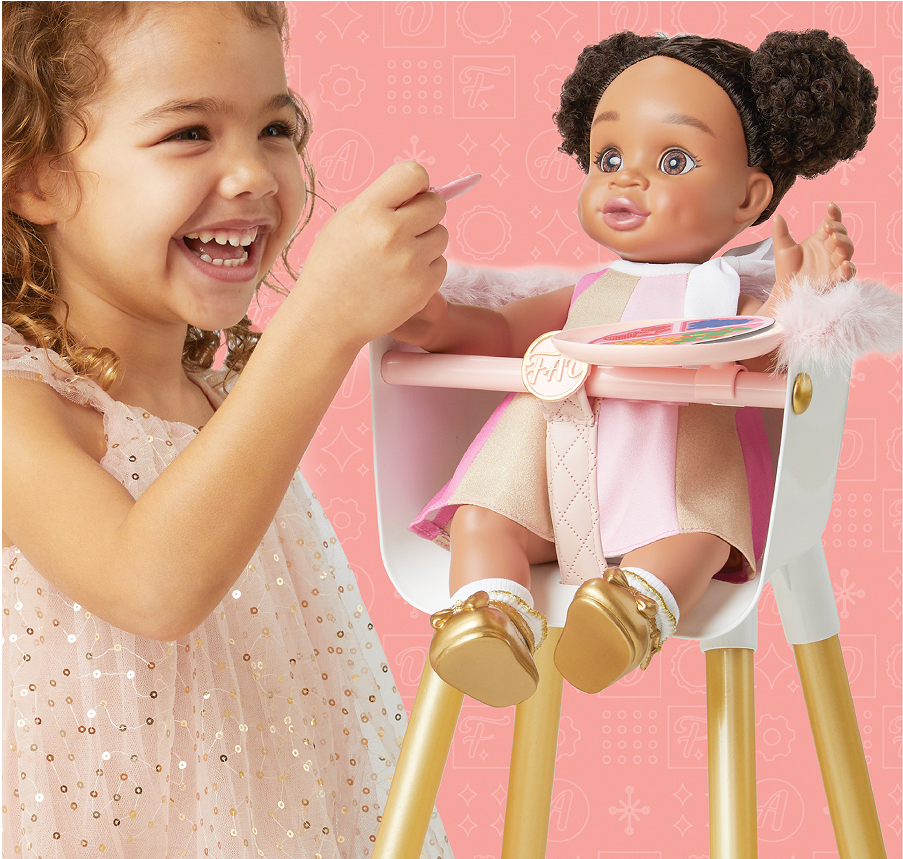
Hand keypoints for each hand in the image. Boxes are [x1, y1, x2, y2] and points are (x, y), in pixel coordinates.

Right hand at [292, 160, 448, 347]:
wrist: (327, 318)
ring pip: (442, 235)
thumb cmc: (334, 267)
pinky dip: (426, 269)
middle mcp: (392, 232)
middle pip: (436, 204)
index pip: (414, 173)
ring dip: (426, 242)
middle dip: (425, 213)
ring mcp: (410, 261)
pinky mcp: (423, 287)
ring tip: (398, 257)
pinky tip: (402, 278)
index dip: (417, 184)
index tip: (409, 197)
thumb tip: (422, 189)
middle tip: (406, 229)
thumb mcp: (346, 222)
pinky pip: (441, 264)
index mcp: (369, 210)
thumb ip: (381, 202)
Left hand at [771, 202, 855, 302]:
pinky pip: (848, 273)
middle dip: (838, 229)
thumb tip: (777, 216)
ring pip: (848, 250)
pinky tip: (844, 264)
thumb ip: (780, 233)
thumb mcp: (782, 249)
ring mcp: (835, 263)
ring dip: (844, 243)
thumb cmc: (786, 268)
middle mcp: (831, 249)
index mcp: (821, 239)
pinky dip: (849, 268)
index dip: (834, 213)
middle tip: (828, 227)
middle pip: (842, 234)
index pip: (832, 222)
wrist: (785, 288)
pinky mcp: (836, 278)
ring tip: (834, 239)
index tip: (829, 206)